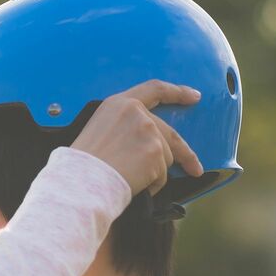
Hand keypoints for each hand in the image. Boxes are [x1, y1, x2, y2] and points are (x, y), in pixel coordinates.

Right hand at [70, 80, 204, 194]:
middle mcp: (138, 113)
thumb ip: (125, 126)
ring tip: (128, 179)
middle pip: (170, 134)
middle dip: (186, 153)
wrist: (81, 180)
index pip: (155, 89)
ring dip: (153, 173)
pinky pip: (161, 176)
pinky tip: (131, 184)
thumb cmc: (83, 163)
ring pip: (166, 157)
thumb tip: (149, 141)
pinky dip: (150, 185)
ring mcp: (149, 132)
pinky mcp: (156, 152)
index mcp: (119, 103)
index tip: (194, 96)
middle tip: (195, 168)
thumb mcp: (99, 129)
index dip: (177, 92)